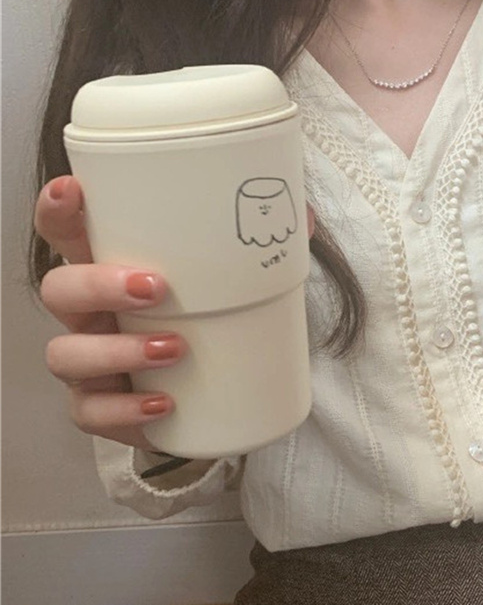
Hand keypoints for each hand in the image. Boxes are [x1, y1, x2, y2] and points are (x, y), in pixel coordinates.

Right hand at [35, 174, 315, 450]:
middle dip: (97, 285)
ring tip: (174, 349)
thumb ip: (264, 242)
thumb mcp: (238, 279)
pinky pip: (92, 414)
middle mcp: (90, 313)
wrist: (218, 392)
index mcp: (112, 269)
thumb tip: (302, 216)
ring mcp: (92, 362)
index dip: (58, 211)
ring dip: (116, 351)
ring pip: (67, 356)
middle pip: (59, 290)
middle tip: (156, 287)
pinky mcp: (106, 407)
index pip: (66, 231)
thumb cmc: (216, 319)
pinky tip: (162, 403)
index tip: (73, 191)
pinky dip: (123, 410)